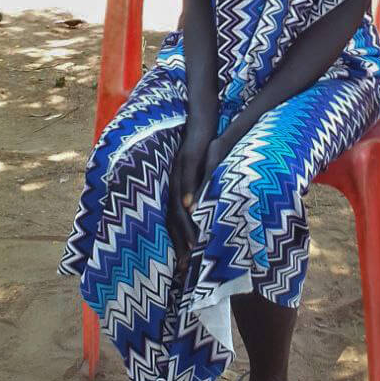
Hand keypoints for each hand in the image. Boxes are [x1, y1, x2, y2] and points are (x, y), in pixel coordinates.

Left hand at [167, 119, 213, 270]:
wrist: (202, 113)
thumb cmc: (206, 145)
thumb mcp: (204, 174)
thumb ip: (204, 194)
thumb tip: (209, 218)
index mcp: (177, 186)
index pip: (172, 220)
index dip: (176, 243)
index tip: (183, 267)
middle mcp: (173, 179)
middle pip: (170, 216)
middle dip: (177, 243)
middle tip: (184, 267)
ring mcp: (179, 167)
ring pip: (177, 200)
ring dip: (183, 224)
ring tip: (191, 245)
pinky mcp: (189, 154)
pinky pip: (186, 176)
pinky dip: (188, 193)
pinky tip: (191, 207)